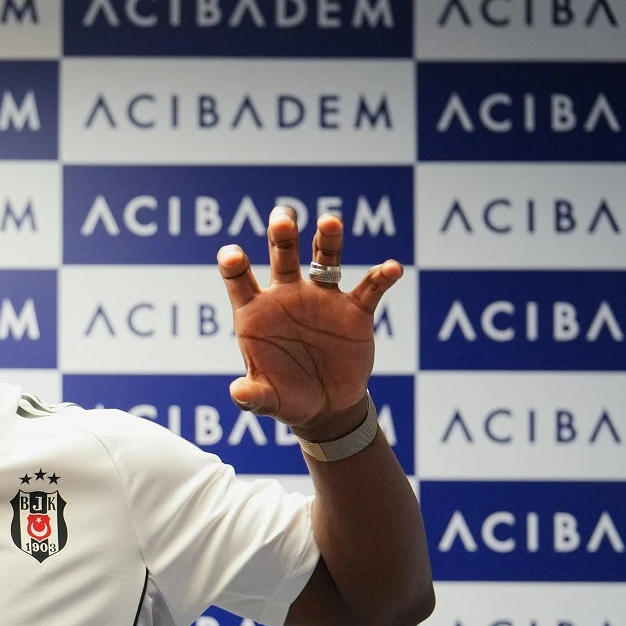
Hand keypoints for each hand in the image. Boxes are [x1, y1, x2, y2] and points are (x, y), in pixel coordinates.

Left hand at [216, 207, 400, 440]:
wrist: (326, 406)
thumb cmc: (287, 397)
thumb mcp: (268, 400)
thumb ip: (253, 395)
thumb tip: (238, 393)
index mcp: (256, 312)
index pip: (240, 279)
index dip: (234, 264)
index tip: (234, 255)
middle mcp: (287, 296)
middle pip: (282, 255)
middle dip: (282, 235)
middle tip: (283, 219)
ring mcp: (322, 299)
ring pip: (325, 259)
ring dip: (328, 239)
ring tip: (329, 223)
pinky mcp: (355, 311)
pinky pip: (369, 288)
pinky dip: (381, 277)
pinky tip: (391, 269)